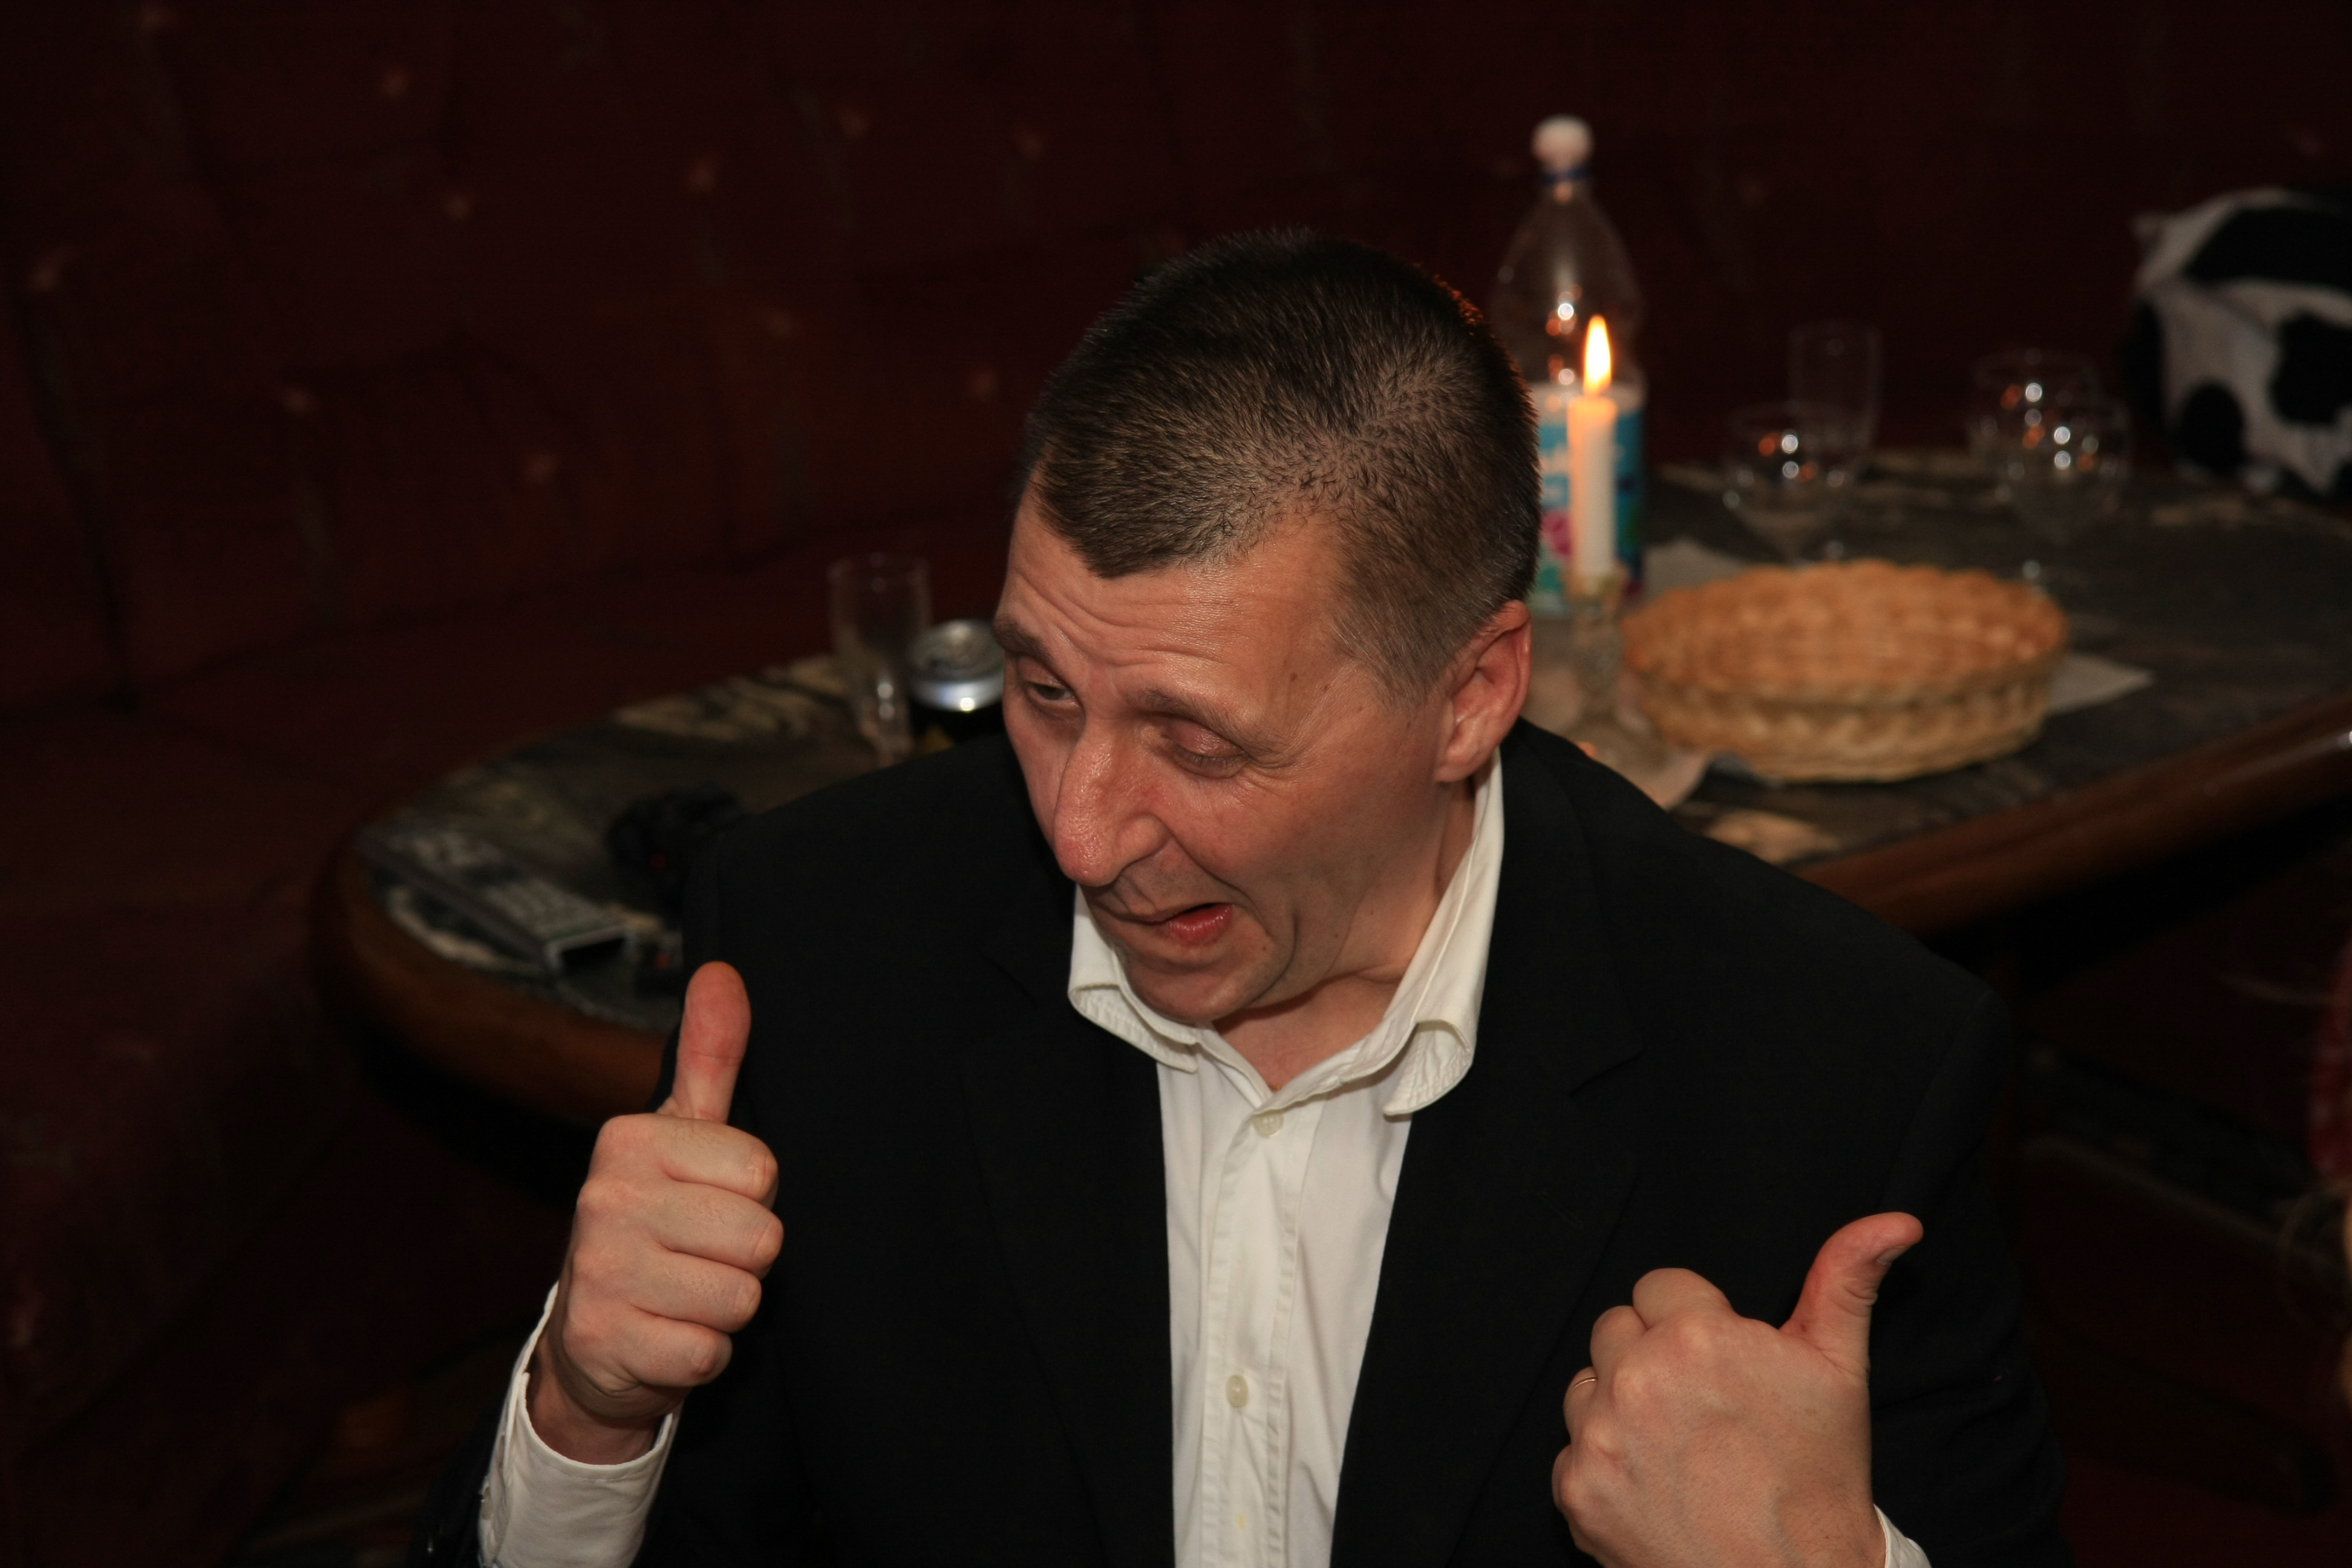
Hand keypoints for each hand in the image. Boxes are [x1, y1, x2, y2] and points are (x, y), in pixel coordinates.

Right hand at [528, 961, 782, 1462]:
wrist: (593, 1338)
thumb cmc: (656, 1222)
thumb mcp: (684, 1134)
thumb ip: (711, 1056)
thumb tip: (724, 971)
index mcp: (630, 1141)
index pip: (763, 1172)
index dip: (753, 1198)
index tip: (710, 1203)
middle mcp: (604, 1199)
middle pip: (761, 1237)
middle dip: (746, 1257)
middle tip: (701, 1256)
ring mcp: (599, 1274)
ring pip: (740, 1297)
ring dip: (726, 1308)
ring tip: (685, 1295)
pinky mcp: (605, 1344)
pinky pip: (709, 1353)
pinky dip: (703, 1354)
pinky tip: (668, 1335)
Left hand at [1550, 1213, 1922, 1567]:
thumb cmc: (1819, 1480)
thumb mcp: (1840, 1370)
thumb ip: (1846, 1281)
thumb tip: (1894, 1222)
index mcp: (1696, 1337)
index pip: (1660, 1287)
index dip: (1694, 1320)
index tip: (1722, 1363)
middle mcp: (1637, 1378)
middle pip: (1617, 1328)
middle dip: (1652, 1354)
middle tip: (1704, 1406)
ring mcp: (1600, 1437)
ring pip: (1588, 1384)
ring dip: (1620, 1404)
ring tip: (1681, 1447)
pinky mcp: (1576, 1490)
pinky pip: (1570, 1449)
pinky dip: (1604, 1465)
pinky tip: (1655, 1487)